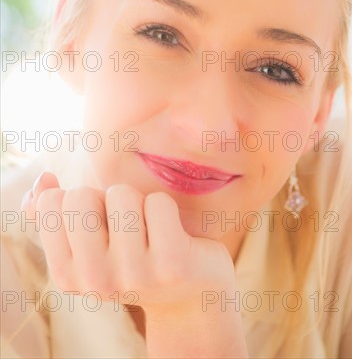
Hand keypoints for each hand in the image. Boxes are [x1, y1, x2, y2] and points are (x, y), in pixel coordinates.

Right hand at [21, 172, 236, 316]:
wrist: (188, 289)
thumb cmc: (133, 252)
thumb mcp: (89, 237)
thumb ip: (54, 210)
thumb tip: (45, 180)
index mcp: (67, 275)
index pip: (51, 203)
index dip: (81, 201)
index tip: (101, 224)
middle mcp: (95, 281)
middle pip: (80, 196)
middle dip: (106, 198)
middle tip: (127, 225)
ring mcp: (134, 274)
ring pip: (121, 194)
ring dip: (138, 202)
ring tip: (150, 230)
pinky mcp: (172, 263)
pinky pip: (158, 202)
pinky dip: (166, 207)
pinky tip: (174, 233)